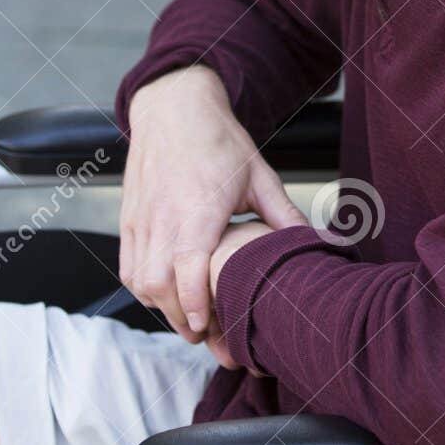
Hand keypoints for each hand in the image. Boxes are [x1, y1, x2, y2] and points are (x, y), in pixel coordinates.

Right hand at [119, 65, 307, 345]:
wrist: (174, 108)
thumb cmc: (218, 142)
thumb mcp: (260, 176)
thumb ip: (284, 215)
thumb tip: (317, 242)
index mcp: (197, 209)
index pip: (187, 267)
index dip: (194, 303)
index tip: (206, 327)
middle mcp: (162, 218)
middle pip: (159, 284)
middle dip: (180, 318)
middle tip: (207, 335)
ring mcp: (140, 221)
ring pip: (140, 281)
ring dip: (162, 307)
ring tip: (190, 318)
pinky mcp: (129, 221)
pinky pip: (128, 268)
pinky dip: (145, 289)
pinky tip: (167, 294)